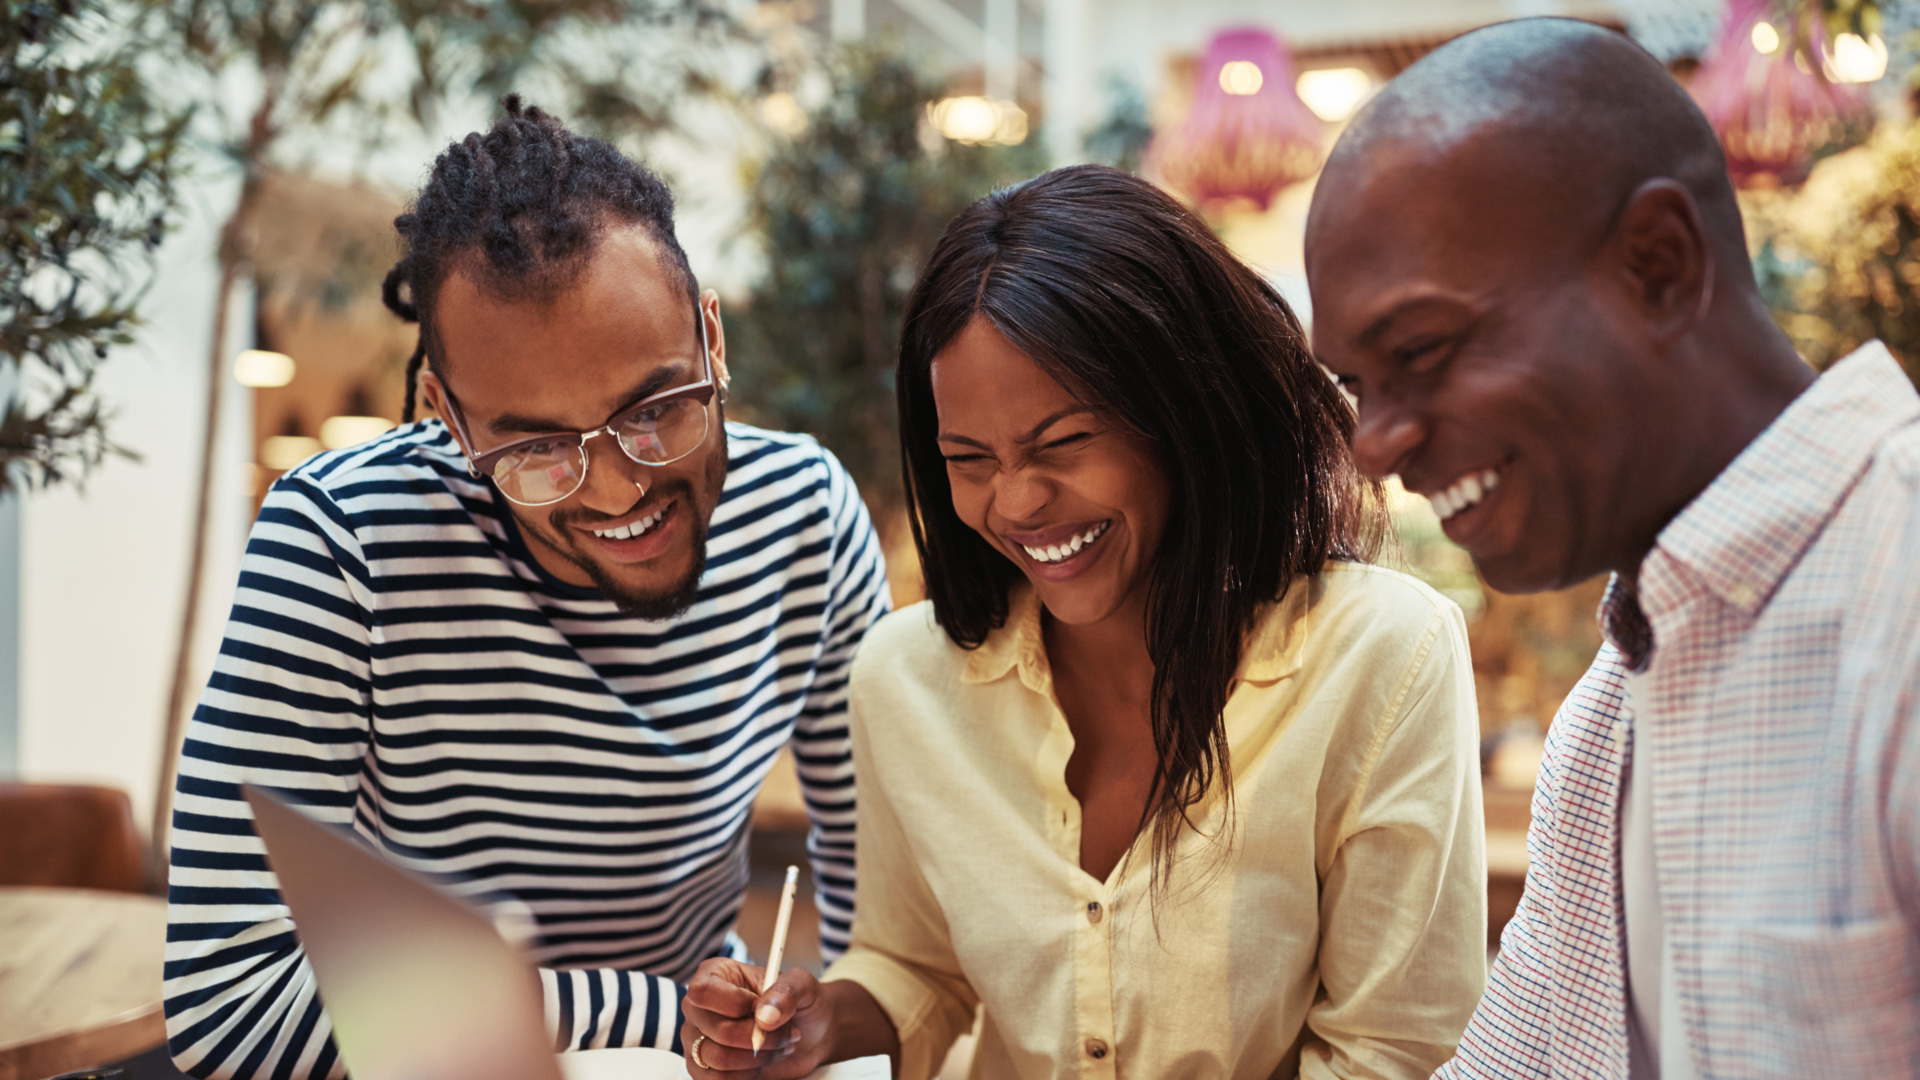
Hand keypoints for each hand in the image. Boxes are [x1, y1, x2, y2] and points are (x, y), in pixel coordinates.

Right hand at [681, 958, 829, 1079]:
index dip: (735, 1003)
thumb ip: (787, 991)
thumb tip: (764, 1016)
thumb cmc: (800, 1004)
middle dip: (760, 1037)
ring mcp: (696, 1039)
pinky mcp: (703, 1069)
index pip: (704, 991)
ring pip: (719, 1058)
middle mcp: (699, 1007)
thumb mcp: (803, 985)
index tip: (763, 1010)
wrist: (809, 1035)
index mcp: (715, 974)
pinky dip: (747, 1075)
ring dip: (758, 1058)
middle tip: (788, 1034)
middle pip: (717, 1029)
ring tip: (778, 1047)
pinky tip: (762, 1063)